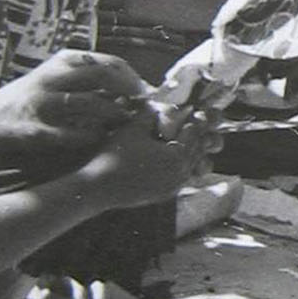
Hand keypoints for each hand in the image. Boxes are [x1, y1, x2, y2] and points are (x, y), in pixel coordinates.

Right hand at [0, 49, 147, 150]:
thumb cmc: (32, 100)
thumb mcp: (60, 79)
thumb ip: (90, 81)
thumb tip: (134, 89)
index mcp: (63, 62)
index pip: (110, 62)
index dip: (134, 78)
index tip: (149, 94)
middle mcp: (53, 77)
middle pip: (102, 75)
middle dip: (129, 91)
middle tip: (144, 109)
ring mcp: (42, 102)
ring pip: (88, 103)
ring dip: (113, 114)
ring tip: (127, 125)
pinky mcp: (33, 129)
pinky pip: (68, 134)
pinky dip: (88, 137)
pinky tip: (100, 141)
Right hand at [81, 105, 213, 206]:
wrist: (99, 187)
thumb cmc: (115, 155)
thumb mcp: (134, 128)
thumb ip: (150, 114)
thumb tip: (158, 104)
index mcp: (178, 156)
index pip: (194, 134)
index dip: (196, 120)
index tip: (198, 112)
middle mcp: (180, 174)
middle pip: (196, 151)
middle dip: (196, 137)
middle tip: (194, 124)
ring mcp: (172, 187)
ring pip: (190, 166)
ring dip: (189, 152)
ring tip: (183, 139)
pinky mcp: (163, 195)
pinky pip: (180, 178)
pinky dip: (180, 166)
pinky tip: (171, 158)